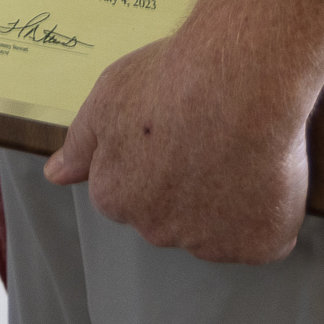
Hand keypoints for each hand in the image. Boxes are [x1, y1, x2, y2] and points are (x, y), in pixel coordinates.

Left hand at [42, 27, 311, 264]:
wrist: (240, 79)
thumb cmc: (173, 80)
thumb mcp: (107, 98)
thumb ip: (79, 144)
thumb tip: (55, 175)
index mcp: (116, 197)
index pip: (127, 192)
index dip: (153, 159)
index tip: (171, 131)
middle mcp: (158, 230)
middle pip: (170, 215)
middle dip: (185, 184)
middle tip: (205, 134)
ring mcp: (210, 242)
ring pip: (216, 228)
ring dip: (226, 200)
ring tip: (237, 145)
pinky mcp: (258, 244)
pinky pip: (262, 235)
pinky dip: (268, 210)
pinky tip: (265, 169)